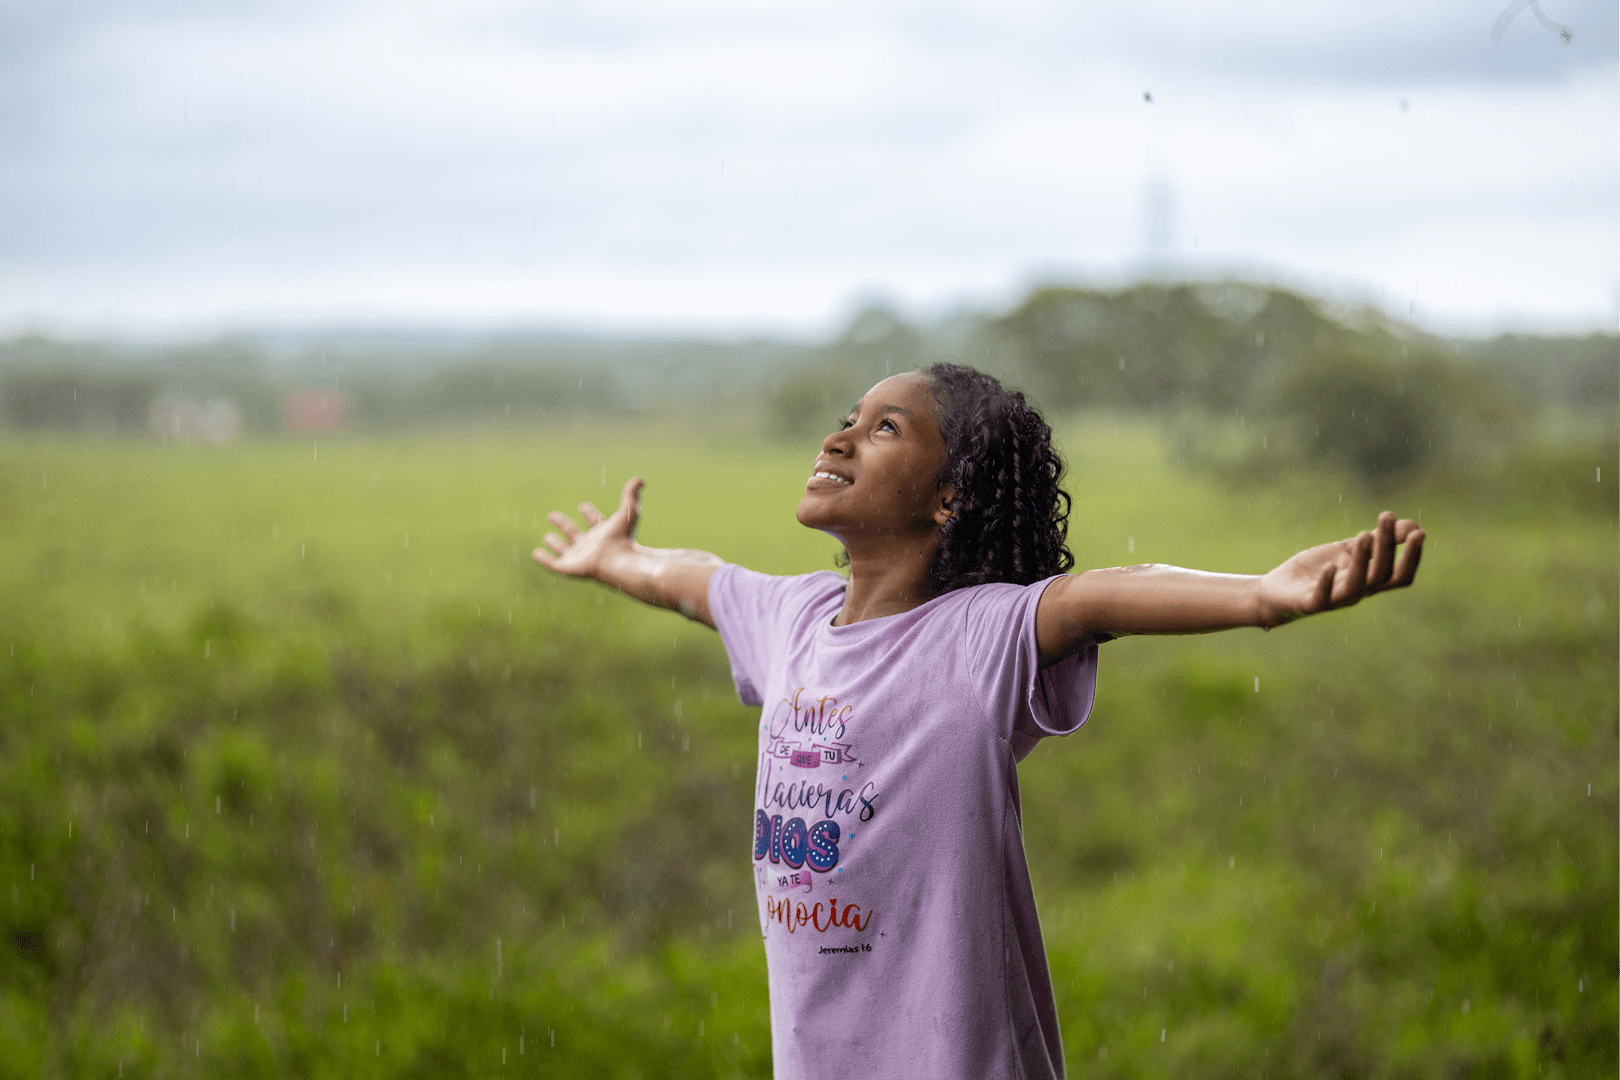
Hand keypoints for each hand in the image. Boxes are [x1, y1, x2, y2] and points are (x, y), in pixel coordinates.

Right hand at [533, 476, 642, 580]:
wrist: (619, 562)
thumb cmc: (624, 538)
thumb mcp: (628, 512)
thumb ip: (631, 495)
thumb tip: (640, 479)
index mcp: (604, 534)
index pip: (595, 522)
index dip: (590, 514)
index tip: (583, 506)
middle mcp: (591, 545)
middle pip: (575, 534)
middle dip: (565, 525)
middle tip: (553, 515)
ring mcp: (579, 557)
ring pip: (565, 550)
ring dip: (556, 543)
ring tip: (547, 537)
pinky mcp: (569, 567)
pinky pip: (554, 563)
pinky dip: (544, 559)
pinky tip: (536, 553)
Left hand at [1257, 511, 1424, 627]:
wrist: (1279, 590)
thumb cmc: (1319, 569)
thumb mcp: (1350, 550)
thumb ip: (1378, 540)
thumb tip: (1414, 525)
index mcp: (1369, 580)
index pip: (1400, 576)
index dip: (1412, 558)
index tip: (1419, 532)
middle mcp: (1357, 592)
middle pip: (1380, 574)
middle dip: (1386, 546)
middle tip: (1387, 517)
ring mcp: (1334, 599)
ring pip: (1356, 585)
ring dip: (1361, 560)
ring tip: (1363, 535)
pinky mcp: (1310, 603)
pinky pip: (1321, 598)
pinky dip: (1326, 583)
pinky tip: (1330, 567)